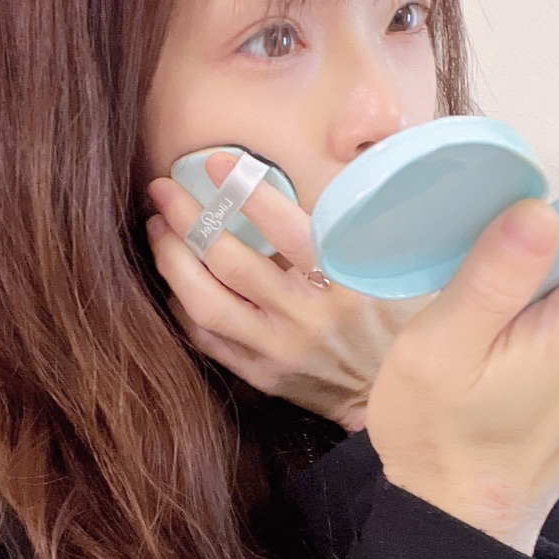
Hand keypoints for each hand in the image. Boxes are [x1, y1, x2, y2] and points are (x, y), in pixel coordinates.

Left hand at [144, 151, 435, 431]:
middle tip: (164, 190)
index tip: (218, 161)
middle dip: (189, 219)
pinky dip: (183, 305)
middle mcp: (307, 319)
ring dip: (173, 261)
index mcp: (346, 284)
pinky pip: (207, 339)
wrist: (400, 397)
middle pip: (230, 262)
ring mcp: (279, 351)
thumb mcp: (393, 268)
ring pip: (207, 303)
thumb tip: (318, 171)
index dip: (247, 191)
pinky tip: (173, 278)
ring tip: (158, 228)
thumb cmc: (398, 320)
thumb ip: (353, 225)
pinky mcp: (263, 376)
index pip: (288, 230)